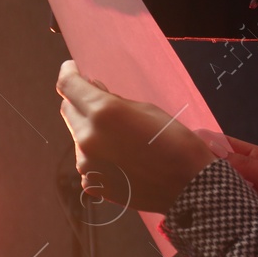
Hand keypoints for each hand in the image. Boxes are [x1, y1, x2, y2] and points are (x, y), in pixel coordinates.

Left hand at [56, 60, 217, 214]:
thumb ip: (116, 101)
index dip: (68, 73)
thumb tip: (94, 92)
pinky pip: (87, 160)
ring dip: (91, 130)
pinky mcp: (92, 182)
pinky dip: (98, 155)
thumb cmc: (177, 143)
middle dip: (81, 103)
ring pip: (78, 136)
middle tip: (102, 103)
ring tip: (121, 137)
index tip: (72, 69)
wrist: (189, 187)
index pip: (68, 85)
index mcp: (103, 113)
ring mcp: (86, 163)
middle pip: (68, 109)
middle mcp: (87, 137)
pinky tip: (122, 159)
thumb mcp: (149, 110)